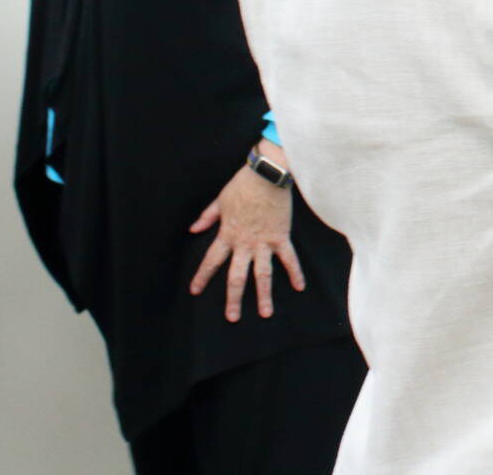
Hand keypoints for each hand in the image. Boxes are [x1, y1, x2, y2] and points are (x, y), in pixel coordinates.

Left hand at [188, 145, 306, 321]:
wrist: (267, 175)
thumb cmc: (242, 185)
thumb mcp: (220, 201)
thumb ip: (207, 217)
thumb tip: (193, 229)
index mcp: (227, 235)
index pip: (211, 261)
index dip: (202, 277)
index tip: (195, 291)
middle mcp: (244, 244)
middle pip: (237, 277)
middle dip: (233, 298)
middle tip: (232, 317)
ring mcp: (264, 242)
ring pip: (263, 274)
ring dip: (264, 295)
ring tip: (266, 313)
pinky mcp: (281, 237)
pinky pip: (289, 258)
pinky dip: (295, 272)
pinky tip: (299, 287)